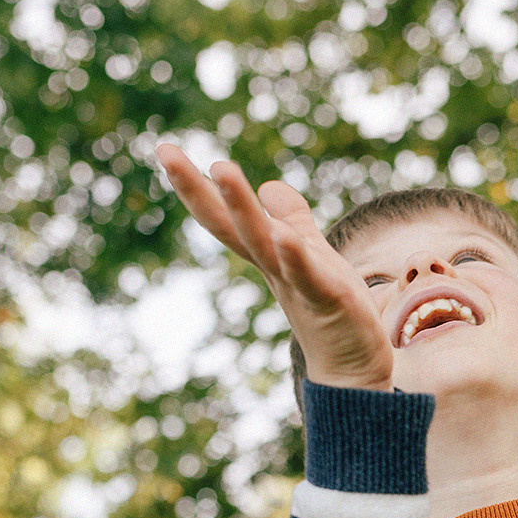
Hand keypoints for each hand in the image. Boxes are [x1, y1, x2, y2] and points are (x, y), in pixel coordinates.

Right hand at [155, 146, 391, 390]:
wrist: (353, 370)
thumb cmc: (331, 311)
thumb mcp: (311, 253)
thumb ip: (292, 220)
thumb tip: (269, 186)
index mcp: (267, 254)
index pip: (226, 216)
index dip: (196, 185)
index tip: (164, 148)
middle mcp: (273, 267)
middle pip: (230, 225)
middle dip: (199, 189)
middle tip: (166, 152)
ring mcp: (297, 284)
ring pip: (262, 242)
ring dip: (241, 207)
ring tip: (220, 168)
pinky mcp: (327, 300)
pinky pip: (307, 275)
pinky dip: (294, 256)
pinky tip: (283, 235)